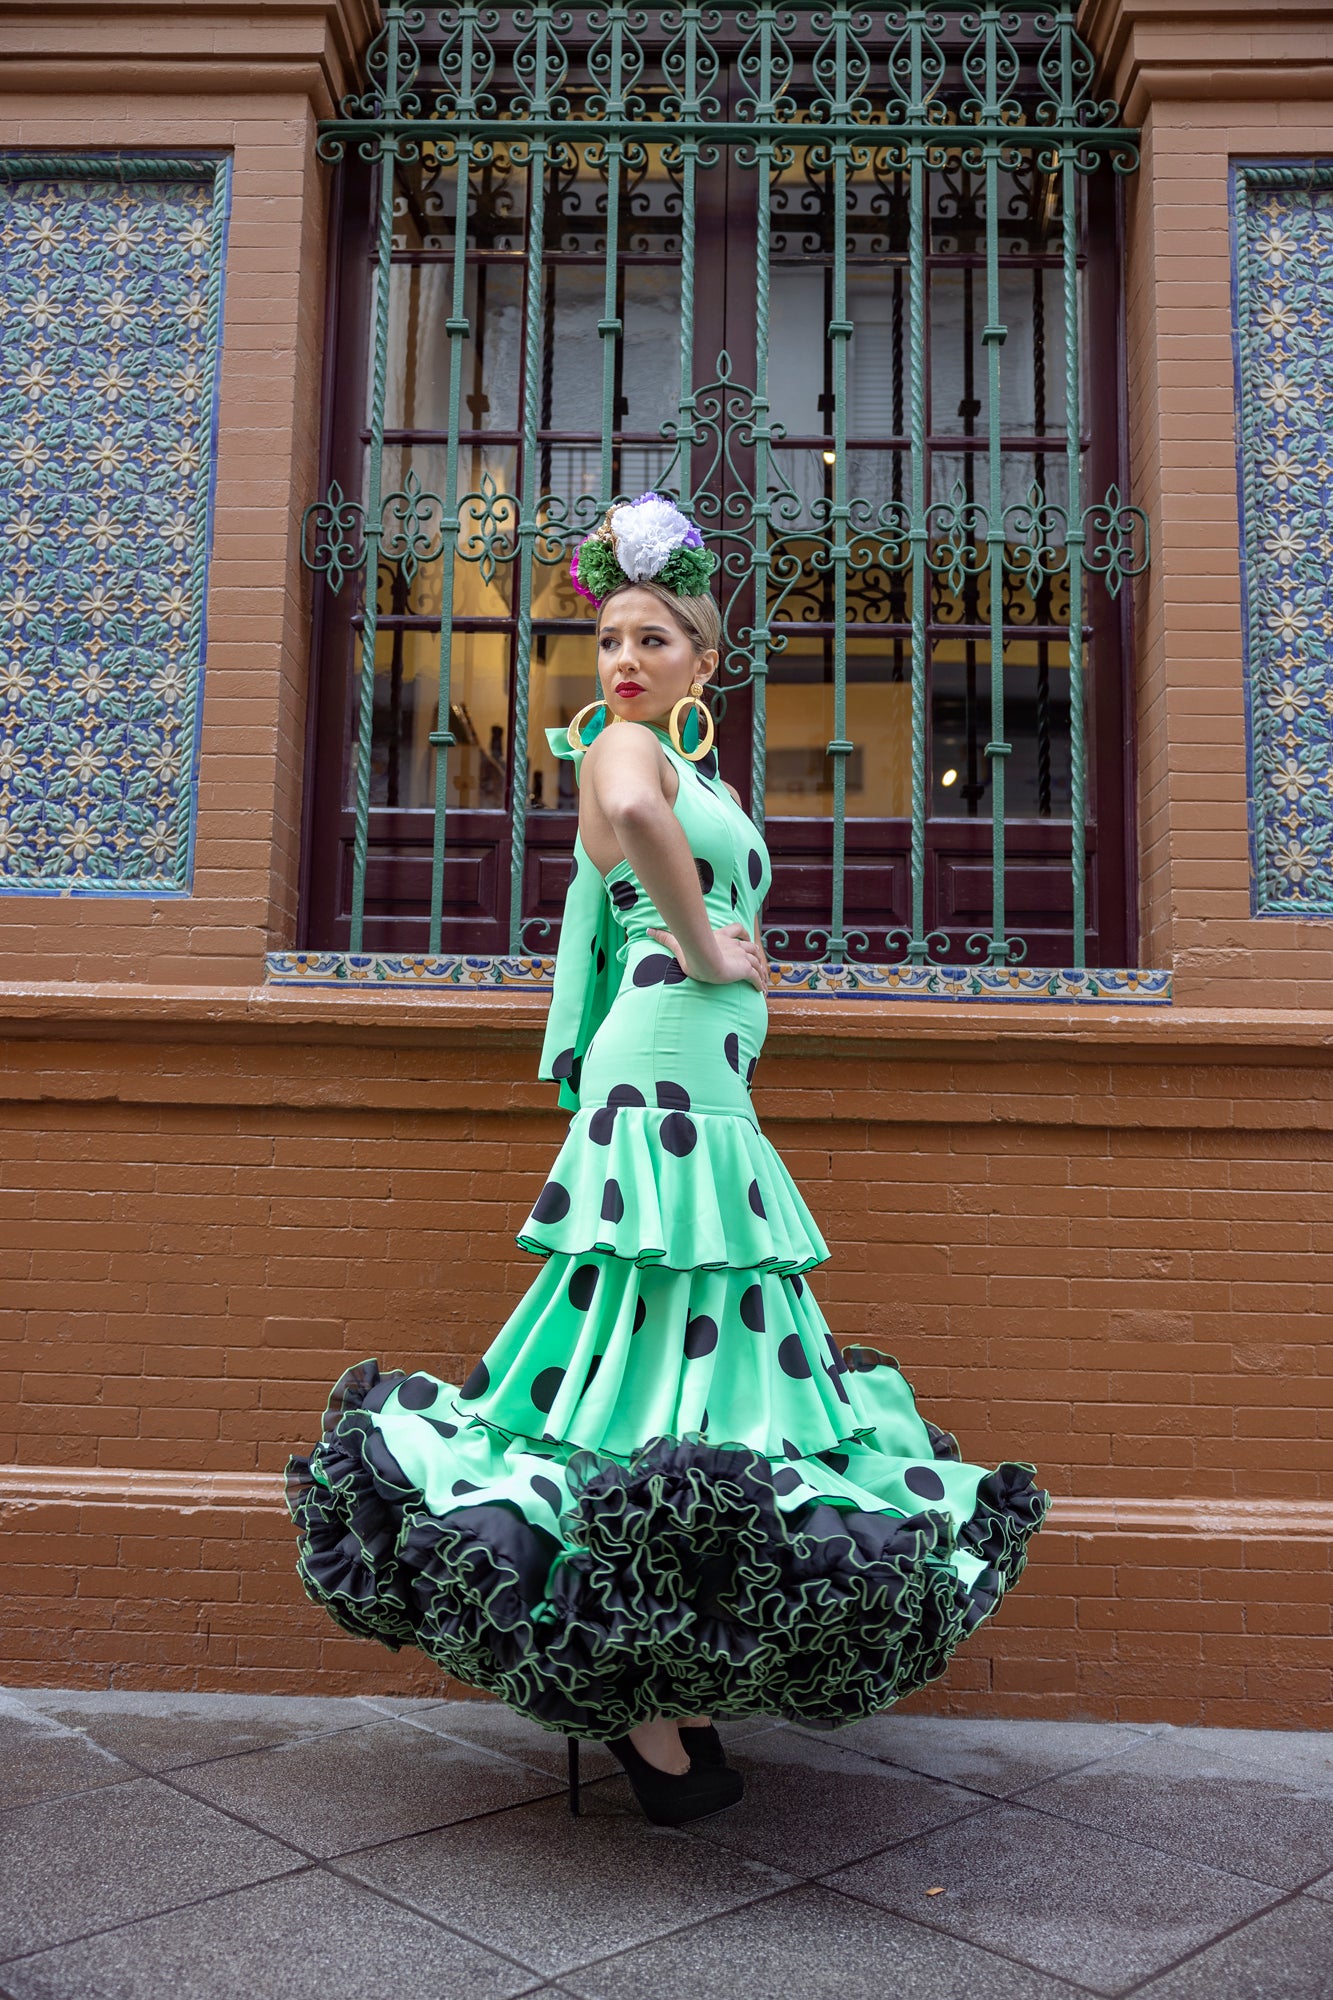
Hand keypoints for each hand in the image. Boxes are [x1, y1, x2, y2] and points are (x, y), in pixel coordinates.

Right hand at [645, 920, 768, 993]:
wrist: (705, 959)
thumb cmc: (691, 952)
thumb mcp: (678, 945)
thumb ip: (665, 938)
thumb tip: (648, 930)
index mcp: (721, 938)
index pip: (737, 930)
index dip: (742, 934)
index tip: (745, 939)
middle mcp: (734, 946)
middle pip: (751, 946)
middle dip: (755, 954)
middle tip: (758, 964)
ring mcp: (741, 957)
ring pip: (757, 961)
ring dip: (761, 971)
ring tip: (762, 981)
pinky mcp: (745, 970)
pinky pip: (756, 978)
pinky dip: (760, 984)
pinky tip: (761, 991)